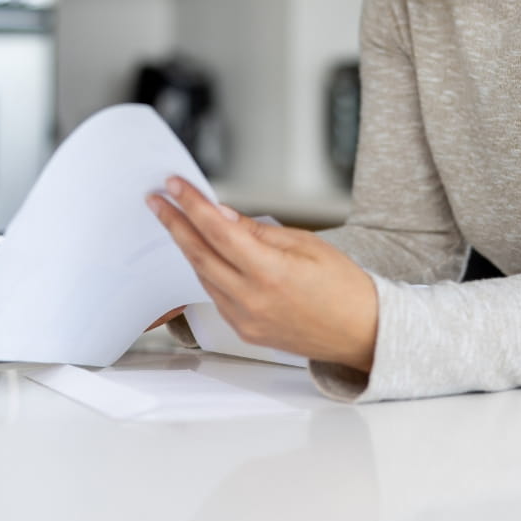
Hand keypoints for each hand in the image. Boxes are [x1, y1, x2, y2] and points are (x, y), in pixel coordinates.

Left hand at [147, 176, 378, 371]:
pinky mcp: (245, 331)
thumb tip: (222, 215)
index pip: (218, 230)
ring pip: (203, 275)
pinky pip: (215, 295)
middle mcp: (252, 300)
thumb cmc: (344, 287)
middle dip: (174, 223)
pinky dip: (205, 270)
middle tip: (157, 200)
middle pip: (199, 254)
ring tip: (175, 220)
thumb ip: (257, 231)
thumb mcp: (306, 244)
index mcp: (270, 273)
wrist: (363, 334)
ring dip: (187, 246)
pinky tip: (201, 252)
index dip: (192, 205)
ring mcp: (246, 320)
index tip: (174, 186)